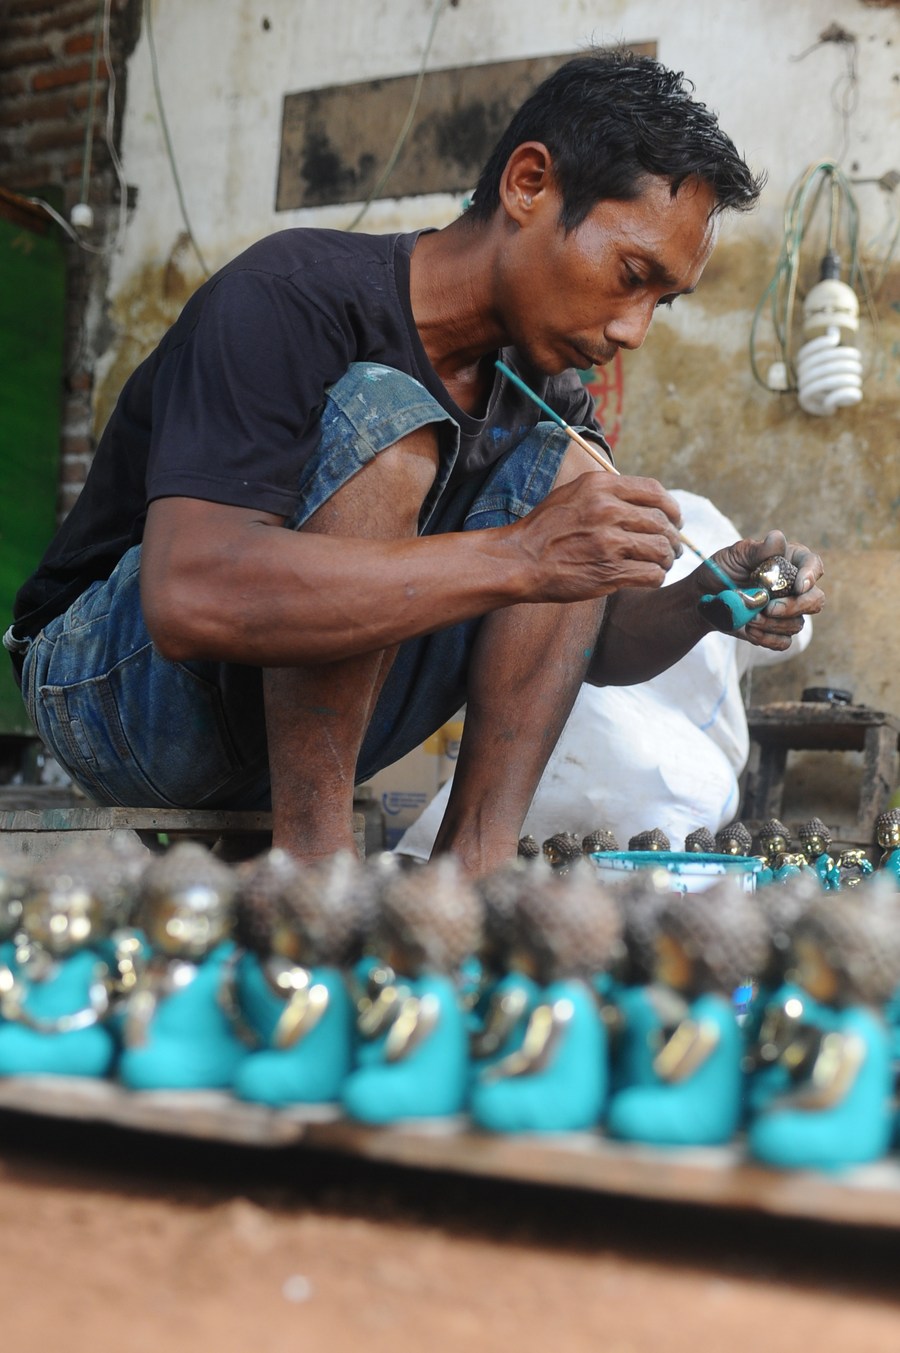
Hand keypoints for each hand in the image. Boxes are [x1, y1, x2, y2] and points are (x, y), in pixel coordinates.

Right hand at [515, 472, 683, 602]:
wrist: (519, 560)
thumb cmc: (544, 529)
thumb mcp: (572, 494)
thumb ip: (606, 493)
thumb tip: (642, 502)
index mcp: (601, 487)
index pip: (655, 492)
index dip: (672, 508)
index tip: (675, 520)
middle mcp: (609, 510)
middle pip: (662, 523)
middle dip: (673, 538)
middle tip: (673, 548)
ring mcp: (611, 542)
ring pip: (661, 549)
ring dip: (667, 559)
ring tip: (662, 564)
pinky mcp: (610, 572)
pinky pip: (651, 574)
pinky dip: (656, 577)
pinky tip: (650, 578)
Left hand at [701, 530, 823, 650]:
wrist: (704, 597)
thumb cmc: (722, 570)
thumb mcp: (736, 555)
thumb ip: (758, 550)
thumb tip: (778, 539)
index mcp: (790, 562)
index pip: (813, 565)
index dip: (811, 576)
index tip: (800, 586)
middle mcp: (794, 587)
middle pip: (815, 600)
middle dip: (794, 607)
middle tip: (769, 609)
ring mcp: (788, 611)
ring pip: (797, 624)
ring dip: (772, 624)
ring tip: (749, 618)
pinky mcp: (776, 631)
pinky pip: (785, 642)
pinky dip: (768, 639)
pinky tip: (750, 631)